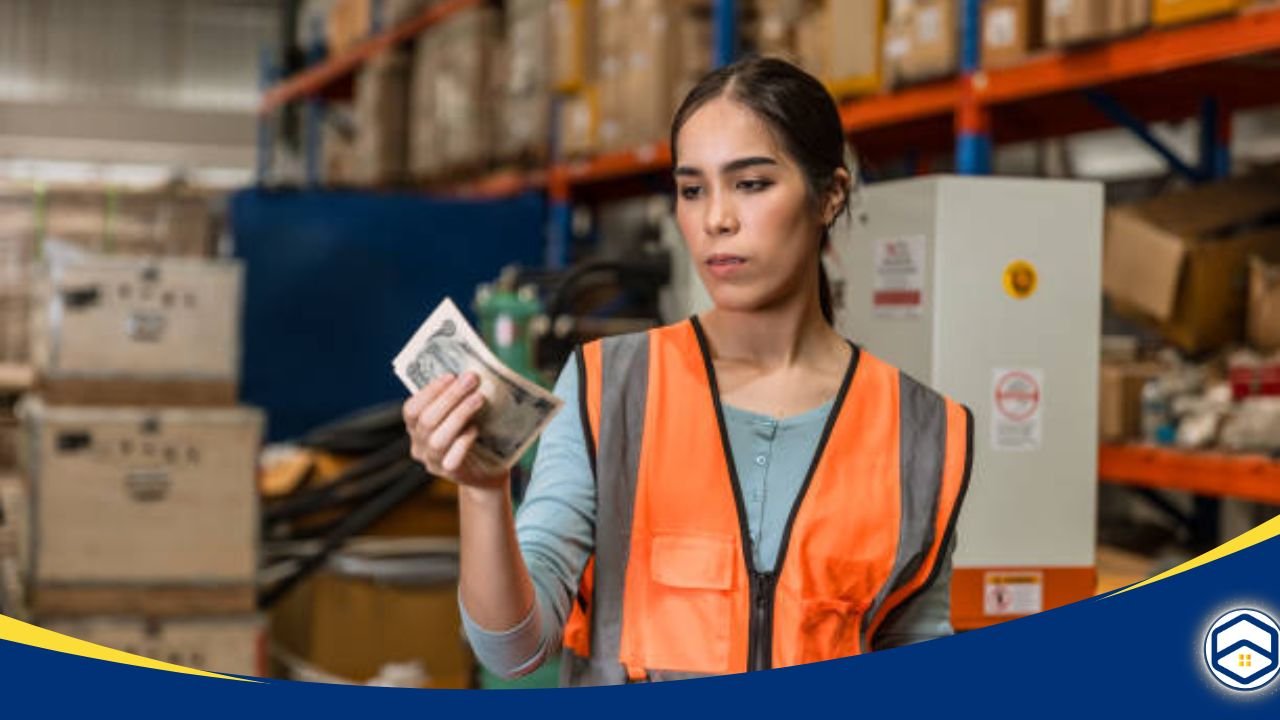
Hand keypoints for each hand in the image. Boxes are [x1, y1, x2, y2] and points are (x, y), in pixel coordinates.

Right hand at [403, 372, 507, 488]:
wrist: (487, 470)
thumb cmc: (472, 434)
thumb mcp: (459, 414)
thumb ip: (456, 399)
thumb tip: (467, 374)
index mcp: (415, 428)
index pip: (411, 410)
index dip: (429, 392)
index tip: (451, 375)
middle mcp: (419, 446)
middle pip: (426, 421)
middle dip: (449, 397)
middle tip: (471, 380)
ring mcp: (433, 462)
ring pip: (437, 439)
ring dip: (458, 415)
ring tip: (478, 398)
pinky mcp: (450, 473)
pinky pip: (452, 459)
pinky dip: (463, 441)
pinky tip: (475, 428)